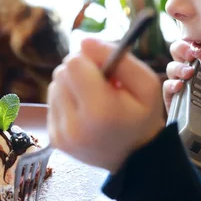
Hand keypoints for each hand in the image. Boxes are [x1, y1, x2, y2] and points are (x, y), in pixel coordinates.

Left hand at [47, 37, 164, 173]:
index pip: (73, 63)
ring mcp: (61, 134)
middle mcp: (74, 125)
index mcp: (99, 111)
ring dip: (73, 86)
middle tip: (104, 86)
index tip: (106, 69)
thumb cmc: (142, 117)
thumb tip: (84, 41)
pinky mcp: (54, 139)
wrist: (135, 158)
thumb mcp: (146, 84)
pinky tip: (86, 111)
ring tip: (96, 100)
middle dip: (81, 72)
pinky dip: (68, 100)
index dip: (90, 59)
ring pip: (55, 85)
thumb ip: (119, 57)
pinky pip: (53, 101)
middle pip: (61, 72)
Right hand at [162, 40, 194, 112]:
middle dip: (182, 49)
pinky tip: (179, 86)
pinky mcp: (170, 97)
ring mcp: (177, 82)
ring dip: (178, 68)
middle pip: (177, 50)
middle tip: (192, 53)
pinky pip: (166, 87)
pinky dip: (171, 85)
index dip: (193, 40)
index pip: (192, 43)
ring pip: (171, 67)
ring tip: (188, 73)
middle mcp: (187, 69)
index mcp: (200, 61)